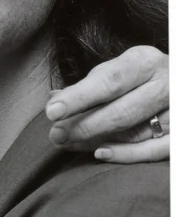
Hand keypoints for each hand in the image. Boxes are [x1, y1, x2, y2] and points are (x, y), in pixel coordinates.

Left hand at [46, 46, 168, 163]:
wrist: (174, 83)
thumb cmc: (139, 78)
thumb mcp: (117, 71)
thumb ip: (88, 86)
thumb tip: (55, 100)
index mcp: (146, 62)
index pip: (109, 81)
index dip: (79, 97)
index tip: (53, 111)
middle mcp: (167, 84)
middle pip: (122, 111)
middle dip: (83, 126)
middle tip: (56, 135)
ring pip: (135, 133)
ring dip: (96, 141)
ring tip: (68, 143)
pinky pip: (155, 150)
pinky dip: (126, 154)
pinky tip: (100, 153)